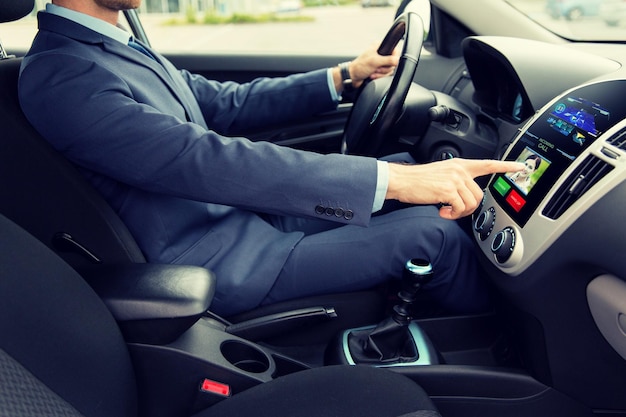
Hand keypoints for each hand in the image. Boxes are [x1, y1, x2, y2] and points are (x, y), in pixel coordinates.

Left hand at [332, 44, 398, 91]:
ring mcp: (380, 62)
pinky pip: (385, 74)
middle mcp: (380, 53)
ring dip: (381, 73)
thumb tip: (398, 60)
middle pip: (393, 62)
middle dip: (384, 68)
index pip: (394, 50)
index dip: (393, 58)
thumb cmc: (359, 67)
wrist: (352, 77)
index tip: (389, 63)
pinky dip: (379, 76)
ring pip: (389, 69)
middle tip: (376, 68)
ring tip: (373, 72)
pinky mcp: (379, 69)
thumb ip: (387, 60)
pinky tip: (372, 75)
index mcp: (379, 46)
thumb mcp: (375, 62)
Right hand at [386, 159, 525, 219]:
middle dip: (468, 208)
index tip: (521, 167)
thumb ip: (456, 180)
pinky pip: (460, 209)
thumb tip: (463, 196)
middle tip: (453, 210)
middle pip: (479, 195)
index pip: (488, 164)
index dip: (506, 166)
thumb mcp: (441, 174)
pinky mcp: (449, 190)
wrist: (402, 180)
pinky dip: (451, 215)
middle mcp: (460, 170)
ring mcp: (455, 179)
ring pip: (471, 204)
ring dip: (459, 213)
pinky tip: (441, 211)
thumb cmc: (417, 180)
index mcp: (460, 165)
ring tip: (446, 210)